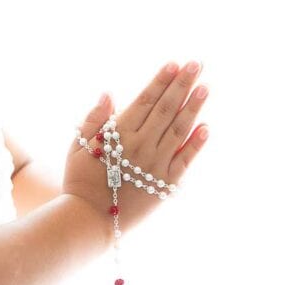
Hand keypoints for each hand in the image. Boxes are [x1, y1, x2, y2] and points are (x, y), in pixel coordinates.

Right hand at [63, 61, 209, 242]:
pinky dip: (197, 144)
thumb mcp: (77, 146)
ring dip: (194, 107)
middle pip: (167, 109)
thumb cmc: (80, 182)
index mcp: (119, 133)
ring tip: (205, 87)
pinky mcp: (166, 184)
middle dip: (182, 84)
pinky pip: (185, 160)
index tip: (175, 64)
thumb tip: (109, 94)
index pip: (146, 100)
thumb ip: (94, 120)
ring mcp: (156, 164)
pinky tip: (206, 127)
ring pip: (179, 130)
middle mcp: (141, 145)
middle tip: (197, 64)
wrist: (89, 220)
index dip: (161, 81)